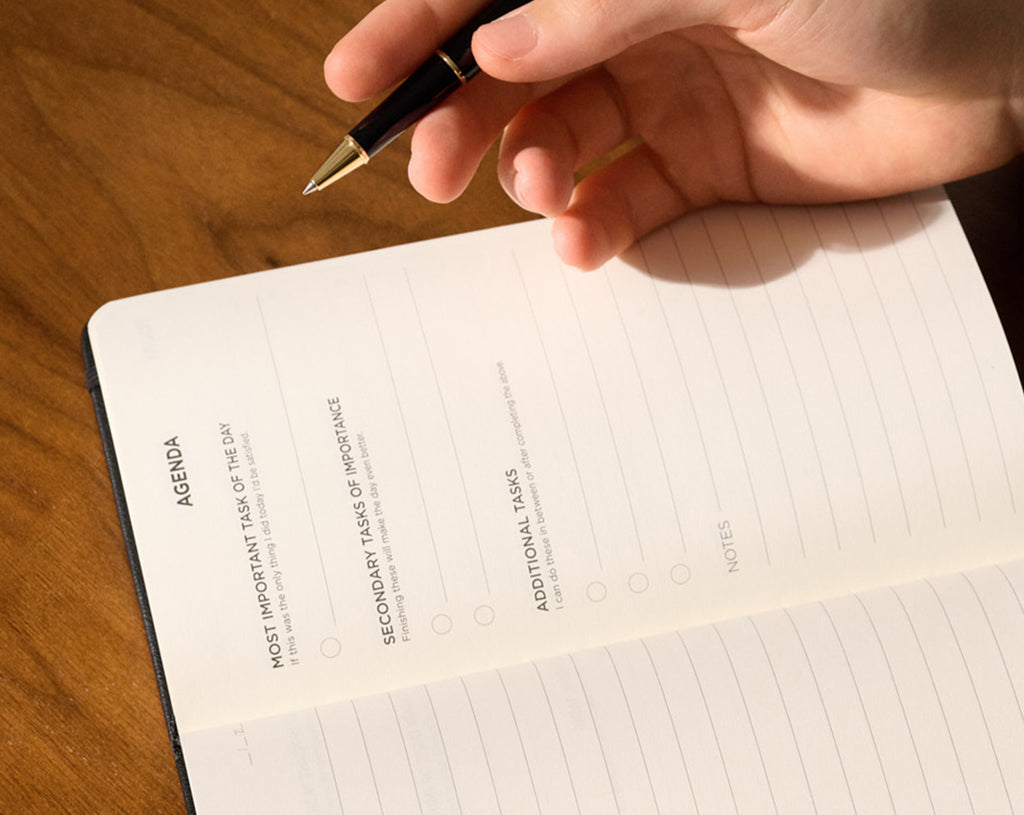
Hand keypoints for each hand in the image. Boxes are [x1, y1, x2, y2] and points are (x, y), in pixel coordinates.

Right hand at [323, 0, 1023, 267]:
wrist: (1006, 61)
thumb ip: (609, 1)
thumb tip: (501, 46)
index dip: (419, 26)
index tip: (357, 82)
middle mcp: (640, 17)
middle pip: (515, 69)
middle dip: (467, 118)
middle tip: (434, 173)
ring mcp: (673, 93)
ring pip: (561, 142)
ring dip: (531, 175)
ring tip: (540, 197)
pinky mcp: (707, 170)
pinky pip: (624, 204)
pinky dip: (595, 228)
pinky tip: (587, 240)